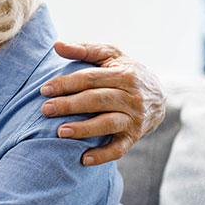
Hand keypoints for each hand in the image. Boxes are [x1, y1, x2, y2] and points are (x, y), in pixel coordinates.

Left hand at [41, 41, 166, 165]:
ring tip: (60, 132)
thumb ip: (84, 49)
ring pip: (107, 124)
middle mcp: (132, 97)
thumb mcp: (110, 56)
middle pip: (97, 100)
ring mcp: (134, 118)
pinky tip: (83, 159)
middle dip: (69, 105)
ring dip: (84, 129)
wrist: (159, 95)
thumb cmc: (125, 71)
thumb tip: (56, 45)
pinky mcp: (134, 136)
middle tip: (45, 110)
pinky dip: (102, 155)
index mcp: (125, 74)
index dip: (66, 84)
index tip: (45, 90)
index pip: (90, 79)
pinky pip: (119, 148)